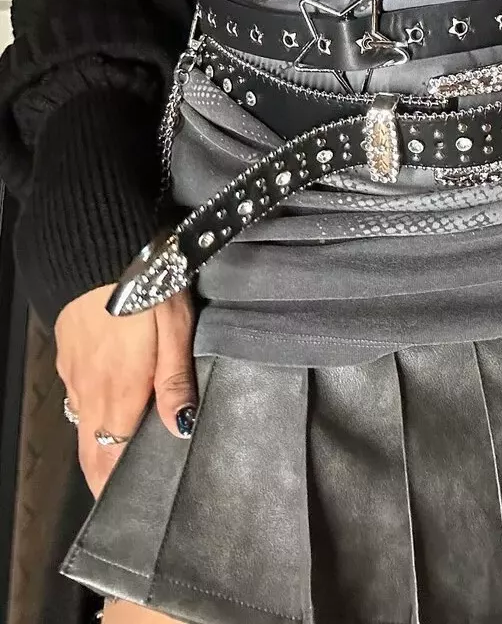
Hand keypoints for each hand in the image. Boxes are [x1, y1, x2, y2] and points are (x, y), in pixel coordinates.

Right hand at [55, 283, 197, 497]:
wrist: (98, 247)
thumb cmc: (148, 288)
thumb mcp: (175, 329)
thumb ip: (175, 382)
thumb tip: (179, 432)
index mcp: (118, 393)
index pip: (110, 458)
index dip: (116, 486)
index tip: (130, 507)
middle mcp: (90, 391)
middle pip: (91, 449)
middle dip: (104, 476)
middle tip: (123, 496)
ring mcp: (75, 371)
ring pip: (83, 422)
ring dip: (99, 443)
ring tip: (122, 456)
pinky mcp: (68, 352)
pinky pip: (78, 394)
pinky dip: (91, 411)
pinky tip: (110, 406)